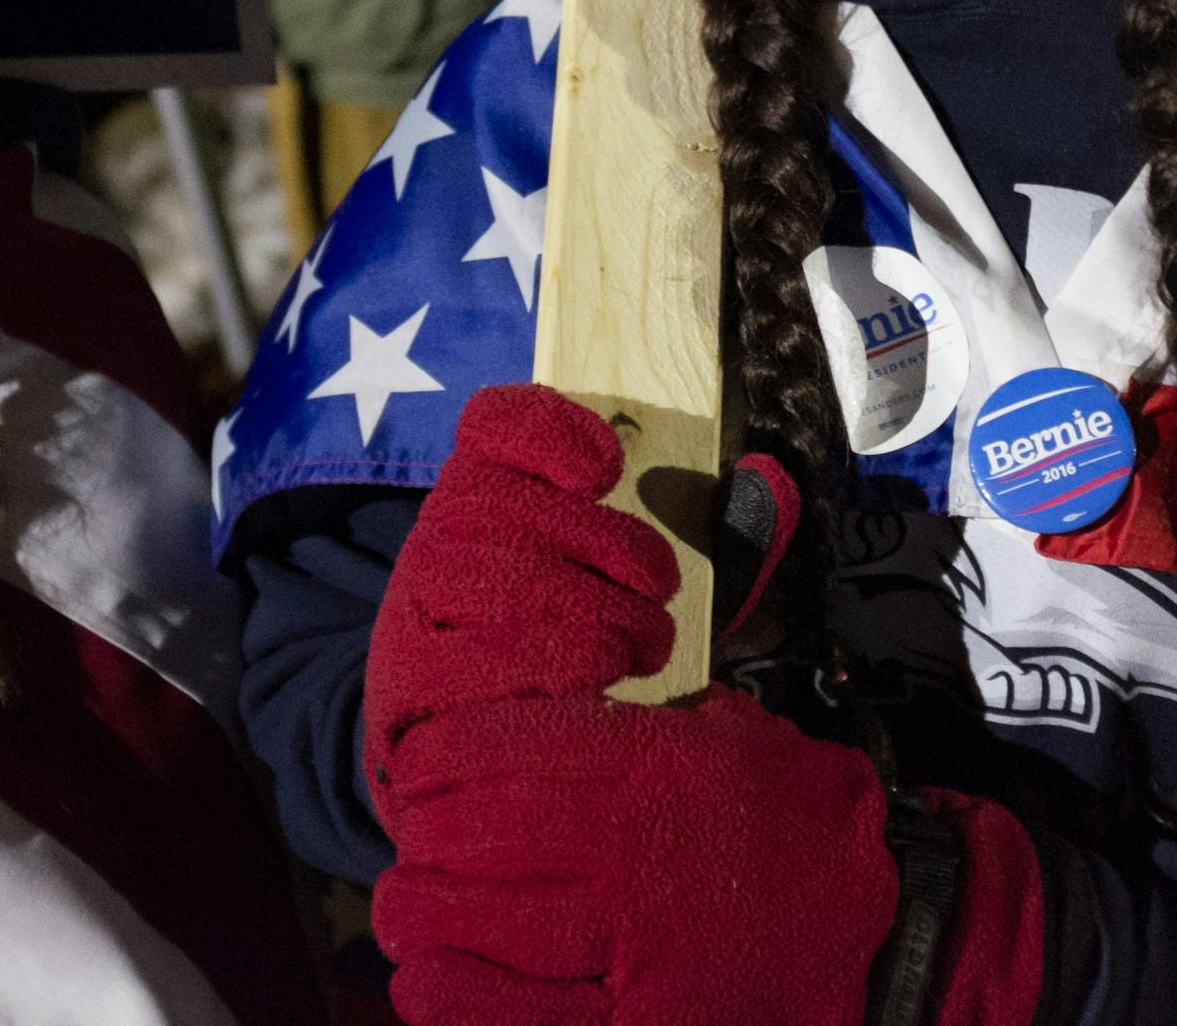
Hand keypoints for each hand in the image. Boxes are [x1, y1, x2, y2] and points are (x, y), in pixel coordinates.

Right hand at [363, 384, 679, 819]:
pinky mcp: (409, 684)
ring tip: (636, 650)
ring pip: (502, 583)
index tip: (606, 471)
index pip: (493, 424)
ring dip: (594, 617)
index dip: (548, 431)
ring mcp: (415, 611)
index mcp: (483, 493)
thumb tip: (767, 487)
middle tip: (659, 590)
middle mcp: (437, 541)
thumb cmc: (563, 650)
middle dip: (604, 545)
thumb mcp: (618, 581)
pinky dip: (554, 675)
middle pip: (502, 501)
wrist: (463, 751)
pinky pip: (481, 667)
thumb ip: (693, 532)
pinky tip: (590, 693)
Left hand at [370, 683, 902, 1025]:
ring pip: (468, 930)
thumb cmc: (809, 833)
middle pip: (467, 838)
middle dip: (426, 841)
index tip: (422, 767)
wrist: (893, 943)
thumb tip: (555, 722)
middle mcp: (626, 856)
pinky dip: (455, 999)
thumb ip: (646, 731)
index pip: (496, 749)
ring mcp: (627, 953)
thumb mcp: (734, 742)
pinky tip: (434, 982)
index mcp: (650, 772)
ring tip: (412, 915)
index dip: (438, 759)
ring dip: (423, 920)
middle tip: (418, 846)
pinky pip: (510, 1017)